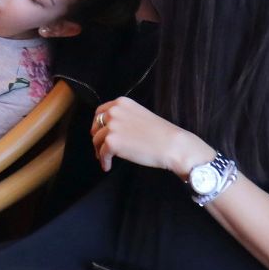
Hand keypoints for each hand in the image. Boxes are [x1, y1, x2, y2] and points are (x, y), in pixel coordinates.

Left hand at [91, 97, 213, 176]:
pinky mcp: (111, 142)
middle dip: (97, 137)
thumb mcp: (139, 115)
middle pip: (96, 126)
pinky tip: (108, 166)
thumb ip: (124, 117)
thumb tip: (111, 129)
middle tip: (101, 147)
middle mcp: (114, 111)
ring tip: (105, 159)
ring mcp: (111, 126)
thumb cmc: (162, 134)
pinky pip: (102, 154)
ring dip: (100, 151)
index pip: (100, 112)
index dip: (98, 124)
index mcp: (121, 103)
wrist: (172, 145)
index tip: (99, 132)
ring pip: (97, 140)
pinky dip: (104, 161)